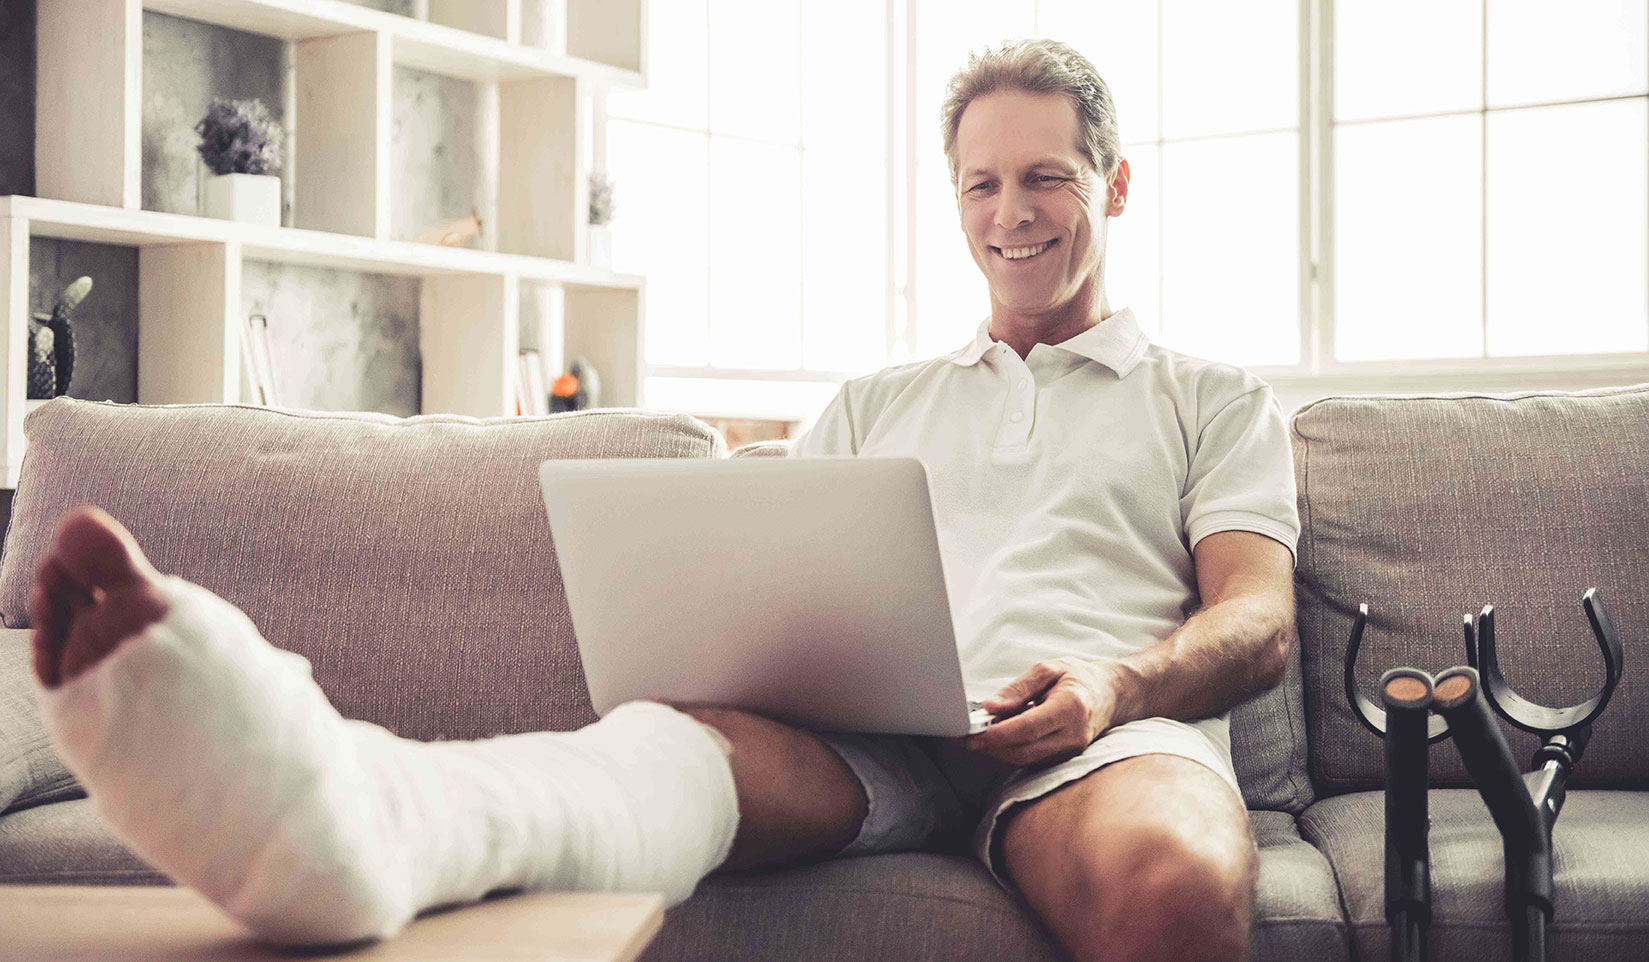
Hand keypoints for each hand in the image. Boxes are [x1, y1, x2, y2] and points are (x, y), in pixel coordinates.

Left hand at [963, 658, 1121, 767]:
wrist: (1111, 695)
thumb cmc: (1080, 678)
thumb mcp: (1049, 669)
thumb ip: (1019, 689)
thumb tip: (991, 707)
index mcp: (1071, 708)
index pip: (1028, 728)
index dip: (998, 734)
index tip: (973, 732)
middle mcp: (1073, 735)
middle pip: (1023, 751)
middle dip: (990, 746)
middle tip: (965, 735)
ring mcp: (1070, 752)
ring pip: (1025, 760)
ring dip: (996, 751)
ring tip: (975, 735)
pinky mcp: (1064, 759)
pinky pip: (1031, 760)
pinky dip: (1009, 751)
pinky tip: (996, 739)